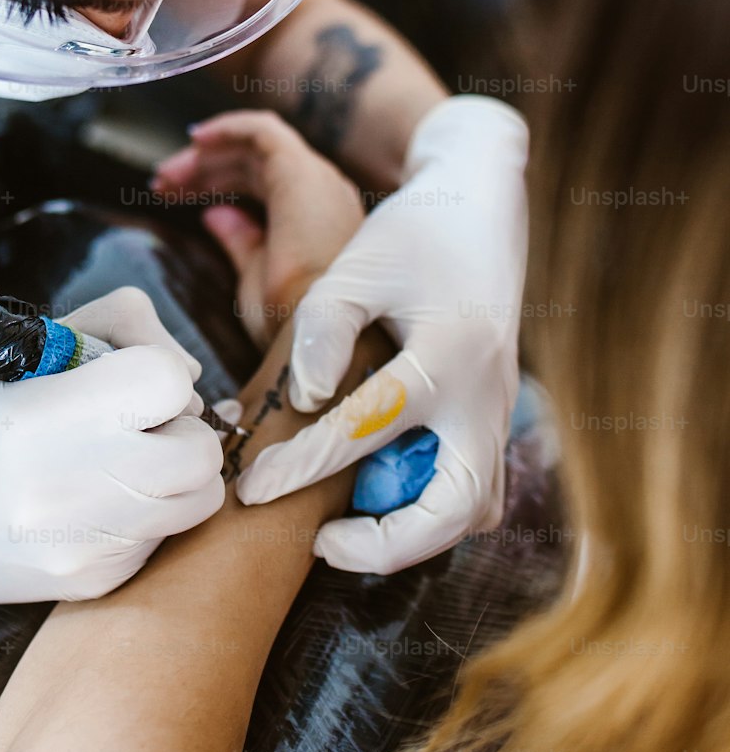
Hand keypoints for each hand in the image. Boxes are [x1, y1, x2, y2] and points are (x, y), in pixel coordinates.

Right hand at [0, 288, 225, 628]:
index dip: (161, 371)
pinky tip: (98, 502)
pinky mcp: (95, 582)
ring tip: (128, 462)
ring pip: (200, 498)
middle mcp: (70, 485)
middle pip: (200, 449)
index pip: (166, 380)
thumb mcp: (30, 349)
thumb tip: (189, 373)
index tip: (132, 380)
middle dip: (182, 428)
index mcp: (47, 415)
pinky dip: (148, 514)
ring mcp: (87, 544)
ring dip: (177, 474)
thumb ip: (119, 327)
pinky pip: (164, 538)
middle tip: (140, 425)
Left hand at [153, 110, 364, 346]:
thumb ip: (239, 240)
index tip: (174, 195)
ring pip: (255, 146)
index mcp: (316, 218)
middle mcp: (323, 192)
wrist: (311, 329)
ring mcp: (315, 178)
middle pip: (255, 163)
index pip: (262, 184)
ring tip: (167, 175)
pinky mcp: (298, 170)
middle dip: (205, 169)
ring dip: (208, 154)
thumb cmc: (289, 319)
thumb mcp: (255, 275)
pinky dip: (228, 128)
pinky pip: (262, 130)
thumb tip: (215, 214)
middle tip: (162, 183)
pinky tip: (196, 139)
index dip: (216, 184)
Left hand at [233, 98, 529, 573]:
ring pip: (474, 510)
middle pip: (454, 507)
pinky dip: (432, 511)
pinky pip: (477, 489)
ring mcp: (499, 410)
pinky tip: (379, 501)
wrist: (480, 207)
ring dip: (414, 535)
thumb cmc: (411, 231)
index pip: (370, 427)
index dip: (304, 463)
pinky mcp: (497, 415)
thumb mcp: (358, 267)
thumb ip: (323, 330)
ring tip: (346, 532)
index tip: (252, 486)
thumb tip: (302, 400)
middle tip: (321, 544)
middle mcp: (485, 395)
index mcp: (449, 353)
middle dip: (386, 543)